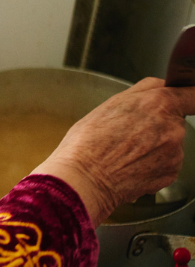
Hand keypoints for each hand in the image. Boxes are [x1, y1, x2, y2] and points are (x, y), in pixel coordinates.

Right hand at [31, 78, 194, 226]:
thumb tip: (160, 85)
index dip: (186, 96)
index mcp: (159, 104)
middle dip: (156, 124)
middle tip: (128, 133)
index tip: (182, 99)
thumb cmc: (88, 144)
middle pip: (174, 120)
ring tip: (124, 152)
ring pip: (169, 143)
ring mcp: (174, 153)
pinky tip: (129, 165)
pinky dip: (151, 164)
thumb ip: (143, 90)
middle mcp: (173, 128)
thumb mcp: (110, 103)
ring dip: (153, 146)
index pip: (192, 94)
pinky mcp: (170, 174)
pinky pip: (166, 164)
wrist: (82, 181)